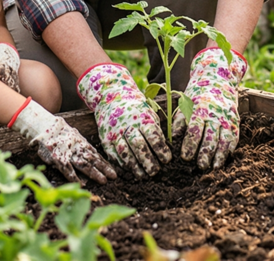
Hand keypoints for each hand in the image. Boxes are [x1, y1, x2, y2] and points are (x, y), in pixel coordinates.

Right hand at [10, 99, 115, 184]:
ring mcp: (68, 153)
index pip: (95, 154)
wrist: (44, 127)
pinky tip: (82, 184)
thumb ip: (80, 143)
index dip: (104, 162)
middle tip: (113, 176)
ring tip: (103, 181)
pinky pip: (68, 169)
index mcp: (81, 142)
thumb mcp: (72, 135)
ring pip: (84, 164)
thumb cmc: (57, 132)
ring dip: (94, 173)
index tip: (112, 170)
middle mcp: (77, 148)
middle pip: (92, 159)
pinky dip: (75, 177)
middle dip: (103, 168)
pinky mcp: (58, 158)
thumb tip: (89, 150)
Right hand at [77, 63, 171, 177]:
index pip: (153, 136)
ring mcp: (115, 133)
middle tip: (155, 171)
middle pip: (139, 146)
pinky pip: (114, 155)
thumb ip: (156, 130)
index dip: (161, 150)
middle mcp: (127, 125)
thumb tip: (168, 150)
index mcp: (142, 118)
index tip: (167, 160)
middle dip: (148, 161)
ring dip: (135, 167)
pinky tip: (131, 170)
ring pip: (125, 153)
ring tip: (144, 175)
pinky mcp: (105, 140)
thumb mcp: (149, 114)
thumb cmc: (137, 110)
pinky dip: (123, 165)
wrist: (112, 98)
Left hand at [172, 47, 245, 168]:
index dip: (190, 144)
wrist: (218, 80)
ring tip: (213, 168)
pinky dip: (229, 150)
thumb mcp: (185, 103)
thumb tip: (172, 138)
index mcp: (200, 109)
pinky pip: (233, 138)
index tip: (185, 157)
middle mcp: (215, 114)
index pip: (194, 129)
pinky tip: (223, 160)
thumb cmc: (196, 95)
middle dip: (205, 153)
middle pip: (210, 137)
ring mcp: (226, 118)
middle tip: (200, 166)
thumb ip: (179, 120)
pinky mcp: (235, 121)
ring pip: (224, 139)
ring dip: (219, 155)